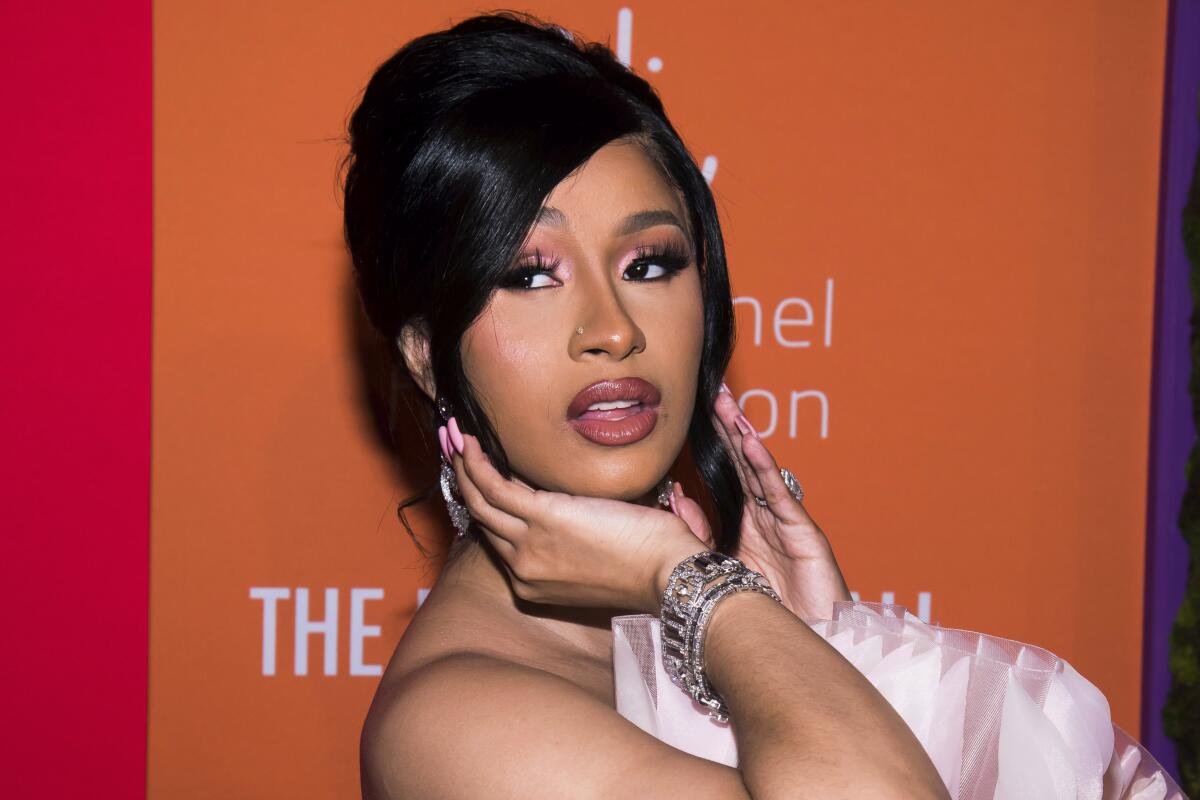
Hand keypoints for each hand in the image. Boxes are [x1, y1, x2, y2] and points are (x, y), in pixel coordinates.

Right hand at [447, 427, 708, 613]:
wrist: (668, 572)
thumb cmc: (648, 562)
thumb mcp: (599, 555)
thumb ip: (576, 536)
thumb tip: (572, 501)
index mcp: (537, 584)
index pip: (504, 536)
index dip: (493, 501)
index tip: (486, 472)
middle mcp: (524, 570)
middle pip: (483, 519)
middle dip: (465, 480)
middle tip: (454, 448)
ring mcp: (528, 546)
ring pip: (480, 501)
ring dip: (463, 466)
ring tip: (454, 437)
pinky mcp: (542, 518)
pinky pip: (495, 487)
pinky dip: (477, 462)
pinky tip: (470, 442)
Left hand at [668, 384, 851, 621]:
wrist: (801, 648)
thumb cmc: (763, 616)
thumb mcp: (718, 568)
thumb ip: (697, 533)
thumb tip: (674, 495)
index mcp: (746, 523)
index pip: (727, 472)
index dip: (713, 442)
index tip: (693, 411)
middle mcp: (766, 516)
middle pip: (743, 462)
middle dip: (728, 427)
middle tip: (712, 391)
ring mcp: (786, 522)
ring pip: (760, 471)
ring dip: (744, 436)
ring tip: (727, 406)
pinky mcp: (804, 534)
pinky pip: (780, 495)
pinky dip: (764, 467)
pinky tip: (750, 443)